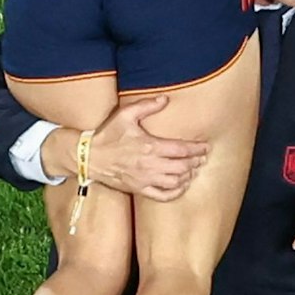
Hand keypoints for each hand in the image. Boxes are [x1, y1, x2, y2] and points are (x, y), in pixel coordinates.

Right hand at [48, 96, 208, 200]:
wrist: (89, 157)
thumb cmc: (107, 135)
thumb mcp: (125, 115)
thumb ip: (147, 105)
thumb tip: (165, 99)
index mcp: (149, 146)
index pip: (181, 149)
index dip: (196, 149)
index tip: (205, 147)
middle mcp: (149, 165)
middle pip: (182, 167)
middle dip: (195, 162)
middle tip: (202, 158)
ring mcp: (144, 179)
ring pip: (175, 182)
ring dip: (188, 176)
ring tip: (193, 170)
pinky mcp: (139, 189)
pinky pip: (162, 195)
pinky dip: (176, 193)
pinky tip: (181, 186)